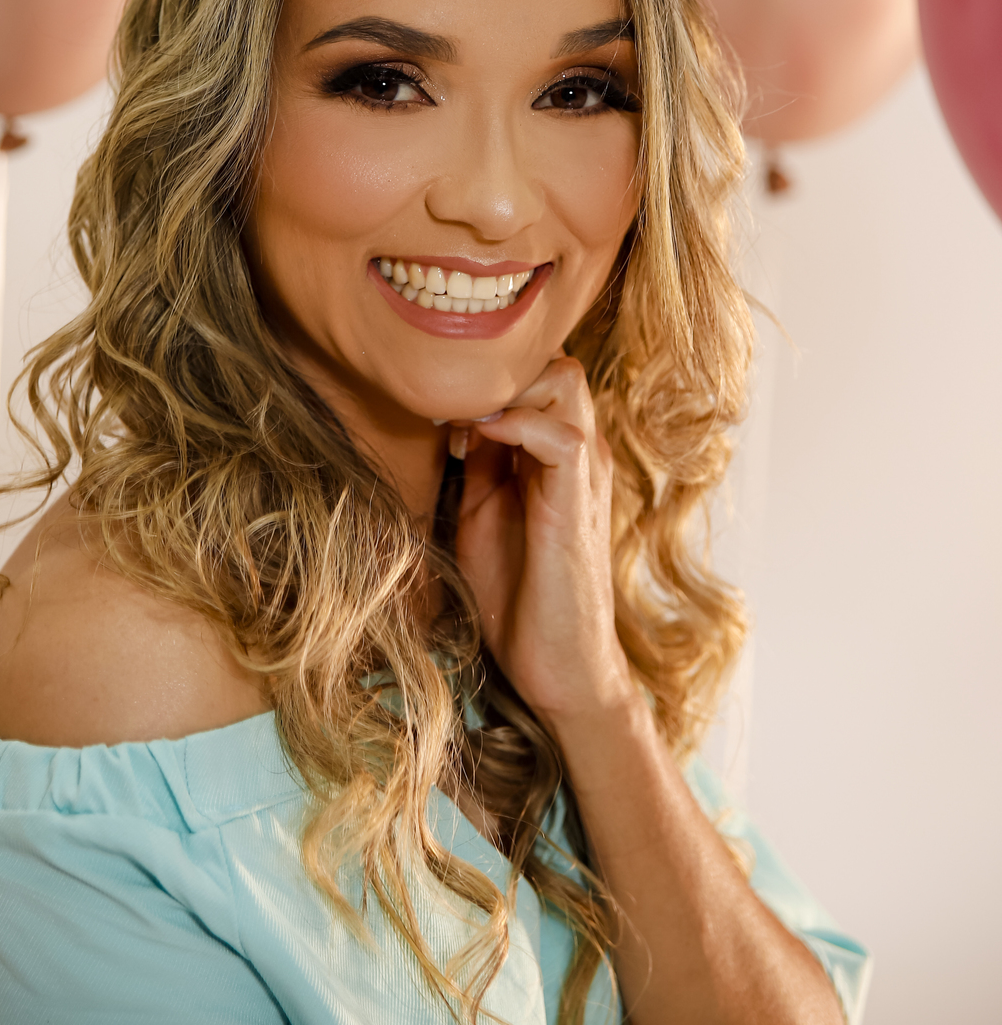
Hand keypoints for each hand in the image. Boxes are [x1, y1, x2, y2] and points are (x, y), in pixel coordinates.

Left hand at [452, 354, 633, 728]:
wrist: (553, 664)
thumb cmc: (516, 591)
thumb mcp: (482, 508)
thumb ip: (479, 458)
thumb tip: (454, 412)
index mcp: (556, 447)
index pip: (536, 369)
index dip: (487, 373)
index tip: (438, 401)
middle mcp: (579, 448)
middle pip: (554, 360)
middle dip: (497, 370)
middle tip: (448, 404)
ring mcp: (585, 472)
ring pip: (565, 379)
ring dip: (508, 388)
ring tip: (463, 422)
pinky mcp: (580, 502)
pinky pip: (564, 435)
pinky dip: (517, 424)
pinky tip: (478, 442)